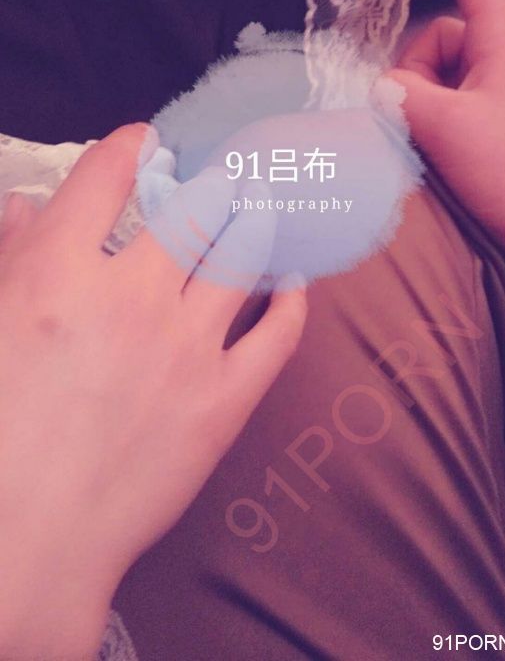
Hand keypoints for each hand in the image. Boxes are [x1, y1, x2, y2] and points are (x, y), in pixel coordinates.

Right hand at [0, 124, 304, 660]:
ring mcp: (186, 347)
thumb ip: (7, 260)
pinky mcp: (225, 401)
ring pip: (243, 251)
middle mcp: (131, 296)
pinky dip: (291, 298)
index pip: (107, 174)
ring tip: (261, 204)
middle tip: (227, 164)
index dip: (132, 146)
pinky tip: (293, 278)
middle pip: (195, 203)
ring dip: (256, 218)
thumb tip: (24, 207)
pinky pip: (278, 333)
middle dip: (215, 173)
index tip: (147, 143)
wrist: (27, 543)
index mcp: (57, 274)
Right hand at [378, 0, 504, 293]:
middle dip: (411, 74)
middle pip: (437, 40)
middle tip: (418, 121)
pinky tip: (431, 165)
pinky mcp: (492, 137)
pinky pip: (445, 116)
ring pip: (435, 83)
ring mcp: (496, 103)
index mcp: (500, 44)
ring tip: (428, 152)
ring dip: (417, 111)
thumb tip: (378, 91)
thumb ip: (399, 97)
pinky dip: (427, 133)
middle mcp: (500, 65)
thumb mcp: (449, 127)